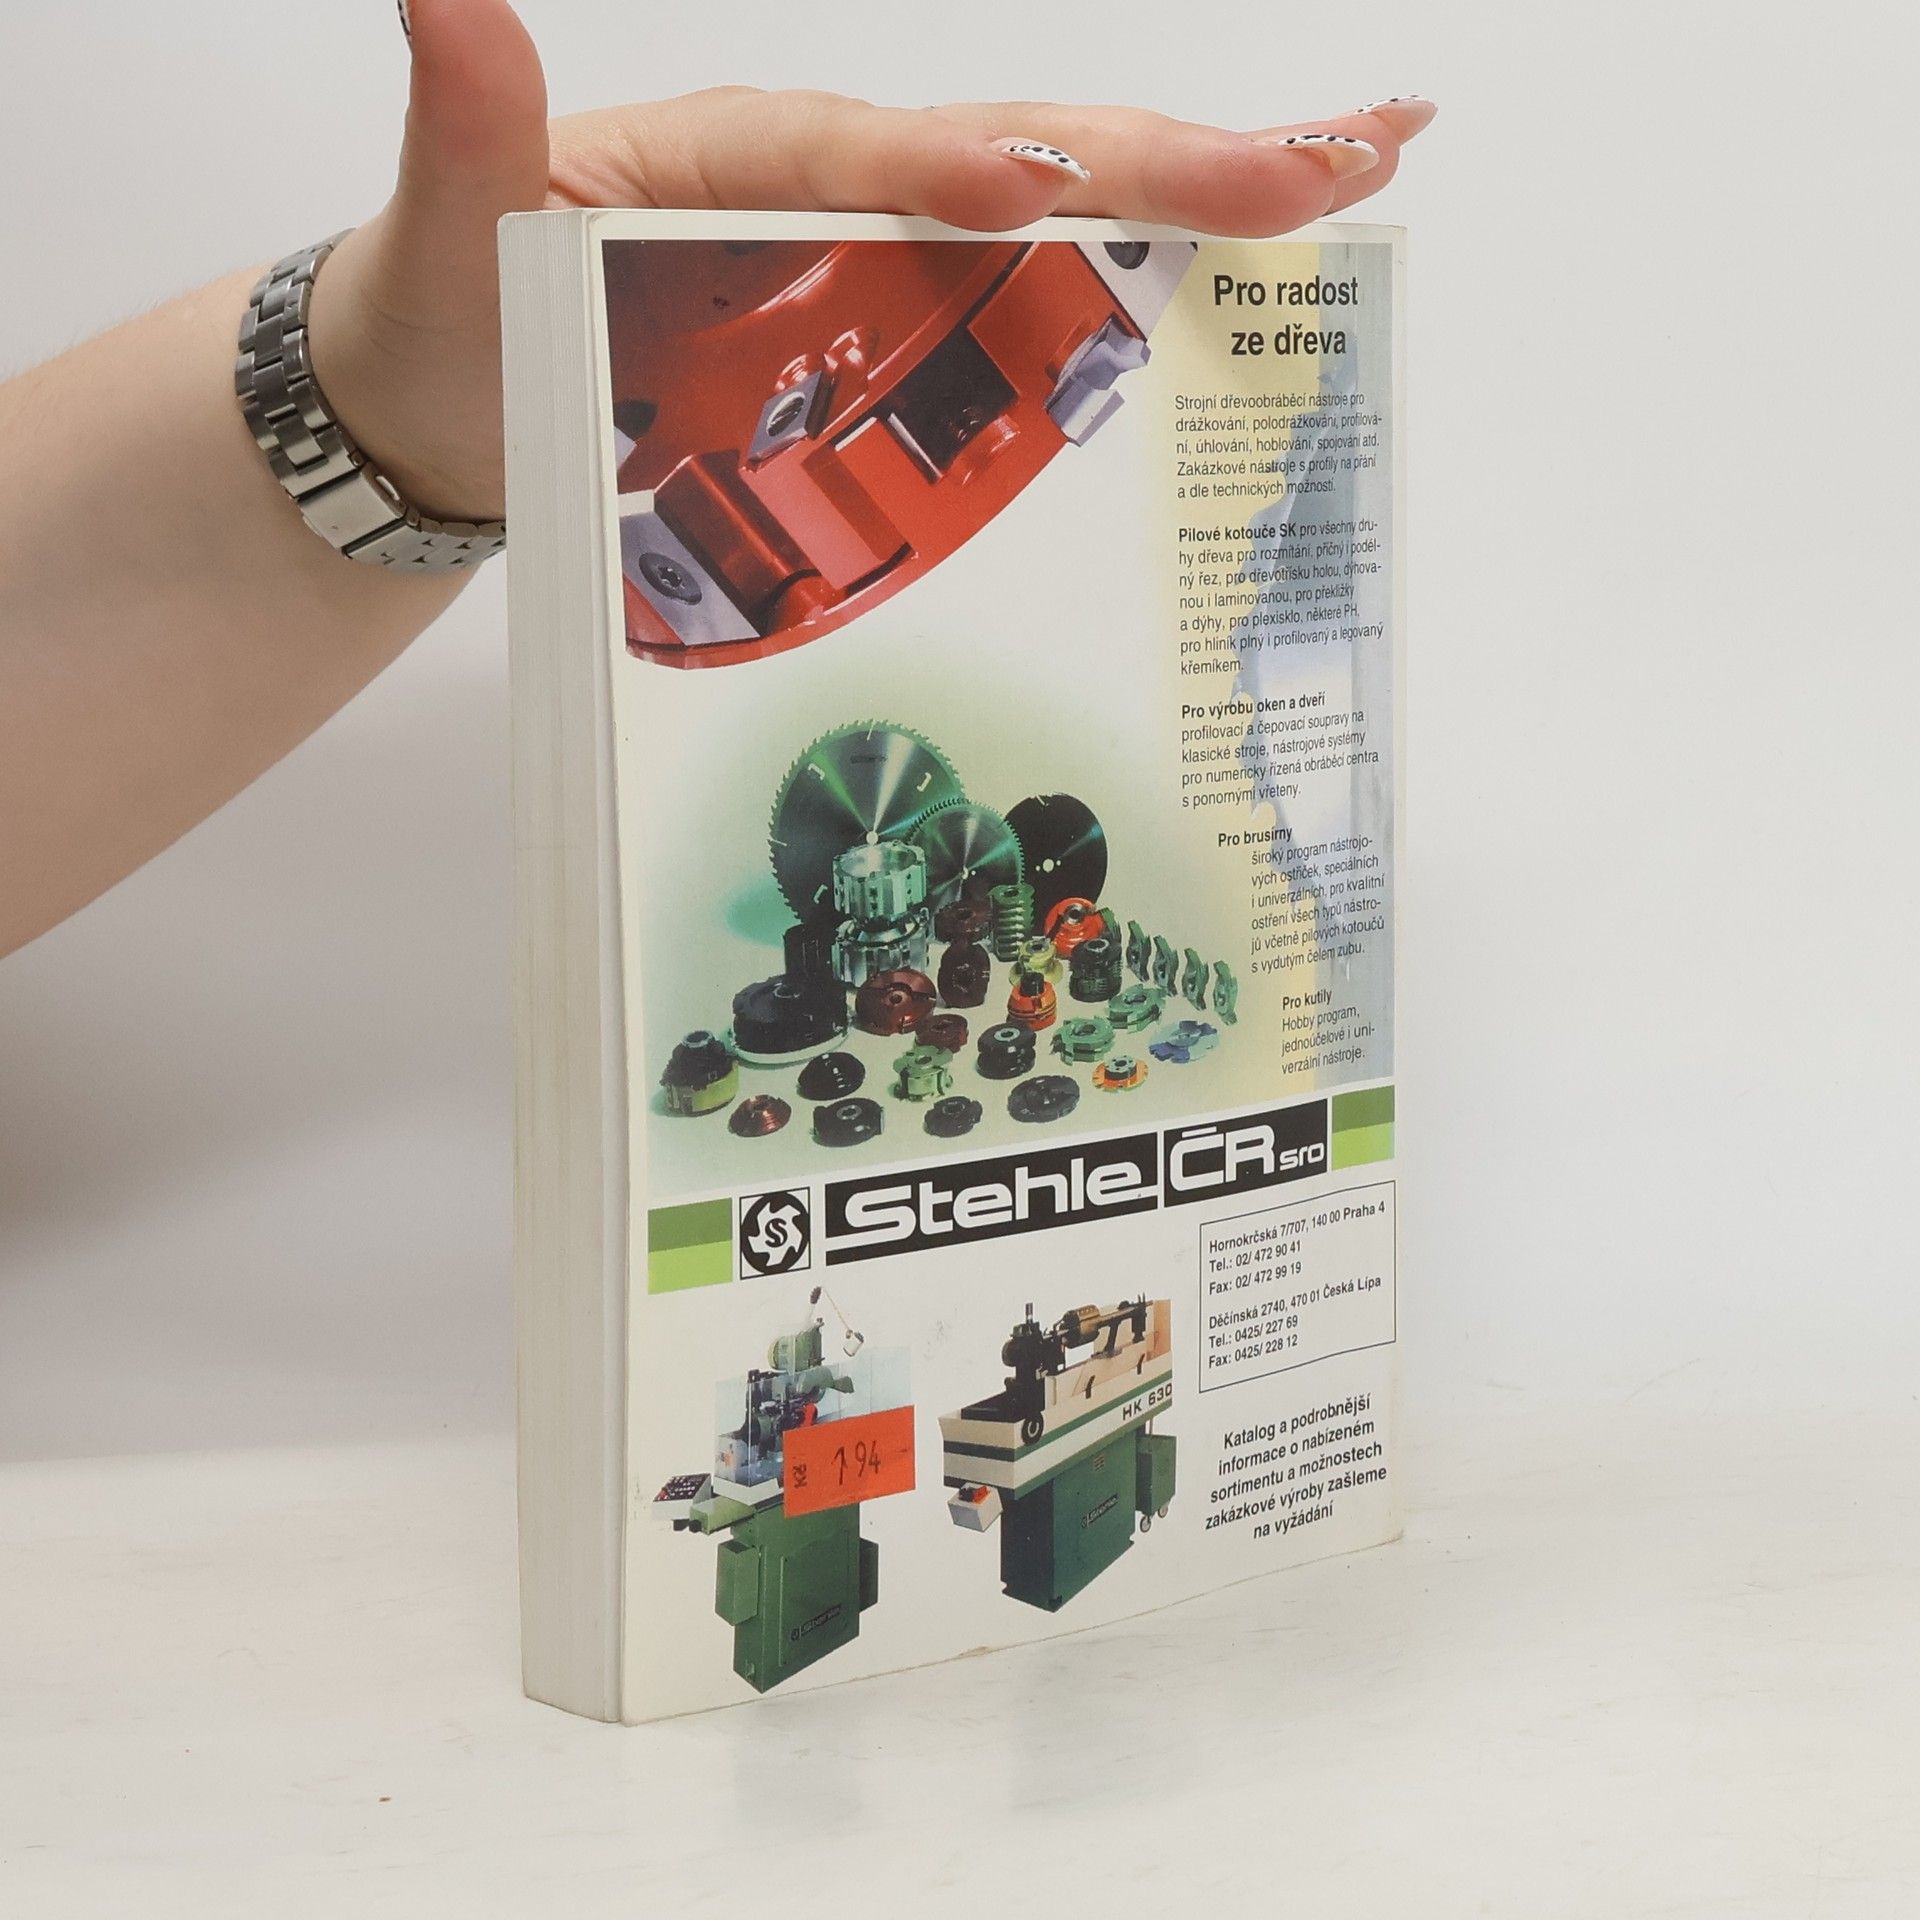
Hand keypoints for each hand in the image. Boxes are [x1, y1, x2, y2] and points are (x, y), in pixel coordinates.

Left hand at [310, 0, 1433, 522]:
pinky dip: (1133, 287)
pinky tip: (1233, 291)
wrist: (452, 399)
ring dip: (1198, 203)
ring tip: (1341, 186)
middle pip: (1019, 157)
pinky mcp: (886, 329)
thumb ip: (471, 133)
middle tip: (1340, 154)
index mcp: (738, 160)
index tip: (1069, 187)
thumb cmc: (454, 314)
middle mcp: (831, 191)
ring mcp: (872, 260)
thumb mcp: (446, 229)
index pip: (876, 154)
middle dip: (1175, 159)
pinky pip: (1023, 305)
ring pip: (1052, 217)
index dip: (976, 169)